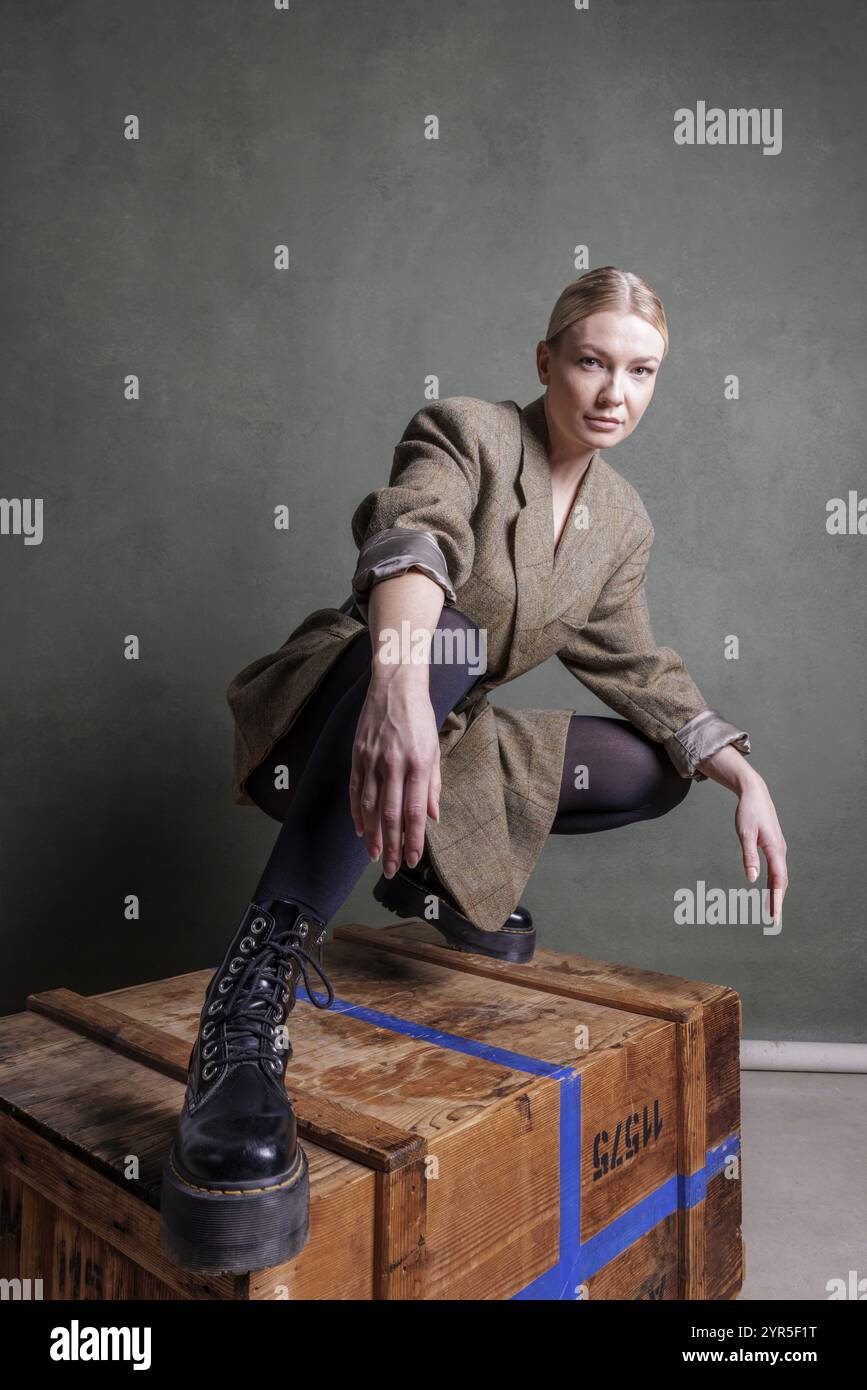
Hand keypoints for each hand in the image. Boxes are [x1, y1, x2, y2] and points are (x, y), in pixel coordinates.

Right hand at [349, 667, 440, 876]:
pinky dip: (357, 813)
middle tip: (390, 870)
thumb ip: (434, 785)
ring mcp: (372, 759)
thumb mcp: (435, 749)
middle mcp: (395, 764)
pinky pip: (355, 790)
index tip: (413, 861)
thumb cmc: (419, 717)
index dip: (413, 840)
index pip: (415, 812)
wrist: (395, 685)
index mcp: (419, 764)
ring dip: (372, 836)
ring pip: (369, 807)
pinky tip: (360, 830)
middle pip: (390, 815)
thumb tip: (433, 817)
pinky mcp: (357, 754)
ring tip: (375, 856)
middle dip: (391, 847)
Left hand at [734, 774, 787, 925]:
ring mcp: (778, 849)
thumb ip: (749, 856)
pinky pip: (777, 869)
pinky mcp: (774, 846)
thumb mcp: (745, 833)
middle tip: (773, 919)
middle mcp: (780, 851)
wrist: (755, 793)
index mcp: (775, 849)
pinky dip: (775, 882)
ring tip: (772, 909)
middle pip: (782, 881)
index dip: (776, 899)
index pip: (778, 880)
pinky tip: (770, 889)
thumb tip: (751, 878)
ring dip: (777, 893)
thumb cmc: (748, 812)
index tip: (774, 915)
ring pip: (780, 875)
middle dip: (778, 900)